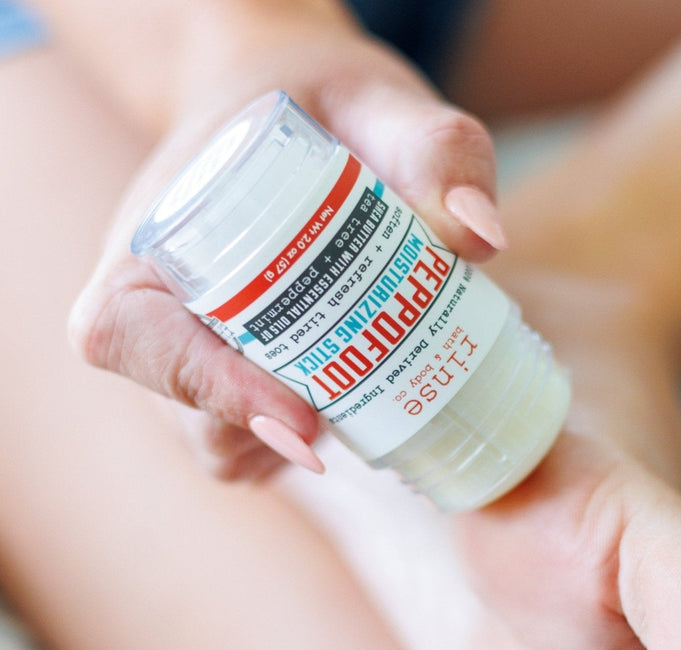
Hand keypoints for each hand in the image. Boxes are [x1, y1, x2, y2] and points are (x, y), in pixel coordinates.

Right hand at [68, 1, 505, 478]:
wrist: (300, 115)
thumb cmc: (320, 105)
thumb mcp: (376, 101)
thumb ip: (432, 146)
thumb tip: (480, 234)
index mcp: (152, 240)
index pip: (129, 335)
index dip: (205, 388)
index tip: (301, 417)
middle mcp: (157, 310)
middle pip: (190, 415)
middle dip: (276, 429)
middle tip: (363, 407)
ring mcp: (195, 358)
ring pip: (229, 444)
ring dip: (301, 438)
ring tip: (370, 378)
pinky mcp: (237, 386)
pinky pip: (260, 446)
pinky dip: (312, 437)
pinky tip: (362, 390)